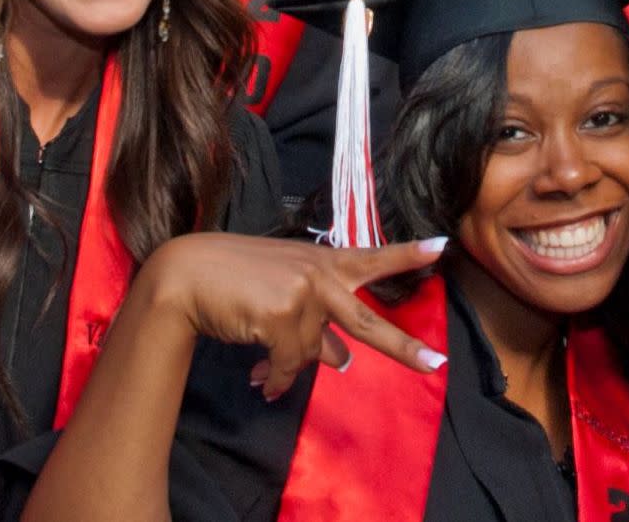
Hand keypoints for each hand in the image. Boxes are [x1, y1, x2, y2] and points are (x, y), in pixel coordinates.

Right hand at [143, 234, 447, 399]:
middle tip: (435, 365)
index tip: (441, 246)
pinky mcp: (284, 316)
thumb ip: (316, 322)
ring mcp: (303, 294)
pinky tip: (259, 381)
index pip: (371, 256)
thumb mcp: (282, 293)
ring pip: (310, 353)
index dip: (406, 254)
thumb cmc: (233, 280)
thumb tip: (343, 361)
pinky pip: (286, 365)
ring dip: (286, 367)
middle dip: (402, 347)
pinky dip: (273, 378)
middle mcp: (318, 274)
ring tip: (266, 372)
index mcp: (321, 262)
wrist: (186, 275)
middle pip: (366, 321)